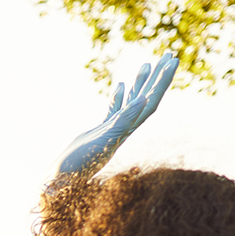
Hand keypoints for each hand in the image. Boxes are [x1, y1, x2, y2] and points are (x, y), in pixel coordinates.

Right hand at [54, 52, 177, 179]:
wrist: (63, 180)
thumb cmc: (80, 164)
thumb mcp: (104, 141)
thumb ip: (123, 121)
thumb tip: (143, 100)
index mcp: (128, 128)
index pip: (151, 100)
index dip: (162, 80)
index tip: (171, 61)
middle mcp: (125, 128)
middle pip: (147, 97)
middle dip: (158, 76)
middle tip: (169, 54)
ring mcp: (114, 129)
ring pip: (132, 101)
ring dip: (142, 83)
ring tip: (148, 64)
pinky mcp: (101, 131)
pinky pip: (115, 109)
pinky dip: (120, 96)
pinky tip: (122, 85)